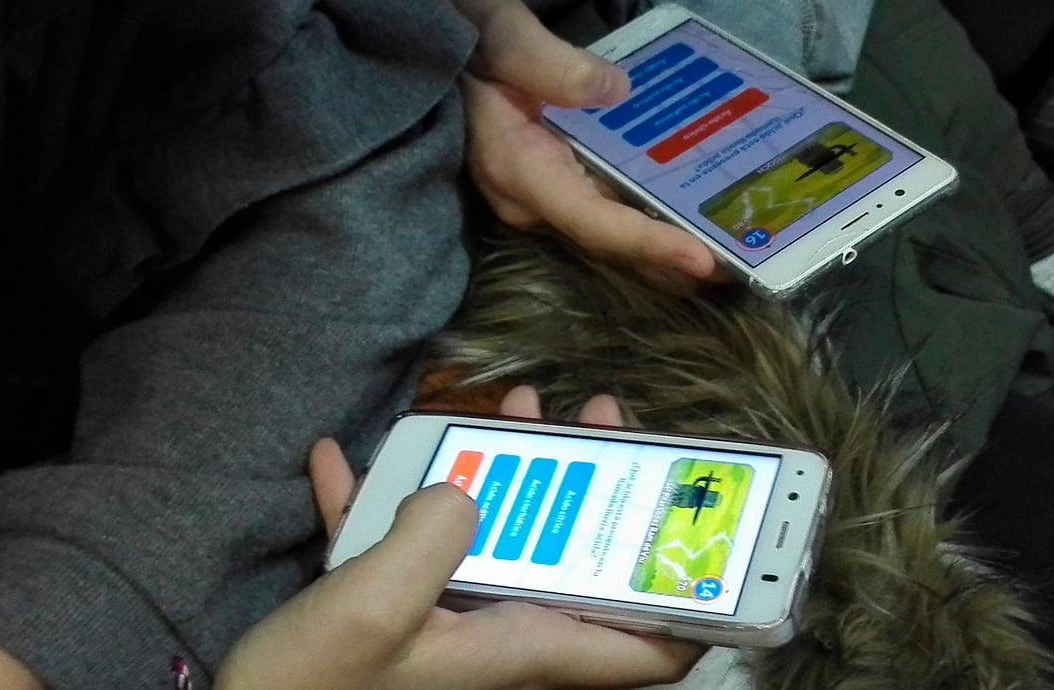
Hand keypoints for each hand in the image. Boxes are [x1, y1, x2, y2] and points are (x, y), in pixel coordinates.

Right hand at [214, 388, 703, 689]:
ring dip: (502, 469)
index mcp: (519, 644)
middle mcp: (497, 631)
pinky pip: (400, 539)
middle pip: (578, 557)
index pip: (648, 645)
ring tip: (502, 407)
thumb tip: (463, 486)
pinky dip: (384, 497)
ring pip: (498, 532)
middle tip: (596, 415)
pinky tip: (343, 457)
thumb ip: (429, 537)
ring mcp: (442, 615)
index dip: (694, 598)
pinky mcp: (388, 606)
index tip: (710, 524)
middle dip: (595, 483)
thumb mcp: (372, 610)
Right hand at [450, 0, 725, 291]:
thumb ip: (552, 64)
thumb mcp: (502, 34)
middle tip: (742, 268)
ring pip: (607, 230)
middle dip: (670, 258)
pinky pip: (601, 208)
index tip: (701, 261)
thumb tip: (617, 92)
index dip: (646, 243)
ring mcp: (537, 193)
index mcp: (518, 166)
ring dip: (663, 243)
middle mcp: (528, 196)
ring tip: (729, 252)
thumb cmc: (462, 35)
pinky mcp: (547, 181)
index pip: (590, 219)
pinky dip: (644, 215)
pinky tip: (686, 210)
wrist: (428, 46)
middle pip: (607, 241)